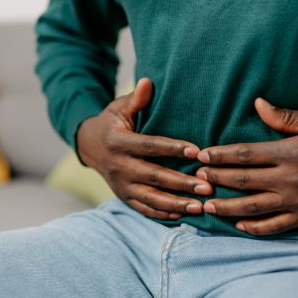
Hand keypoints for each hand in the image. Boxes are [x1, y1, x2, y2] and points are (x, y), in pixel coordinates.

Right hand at [77, 78, 212, 219]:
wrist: (89, 146)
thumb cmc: (112, 122)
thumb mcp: (119, 108)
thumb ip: (136, 99)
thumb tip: (148, 82)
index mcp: (118, 142)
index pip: (150, 146)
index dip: (173, 149)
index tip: (197, 152)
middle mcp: (119, 166)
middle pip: (154, 176)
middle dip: (181, 183)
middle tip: (208, 187)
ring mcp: (121, 185)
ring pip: (151, 198)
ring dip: (176, 204)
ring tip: (200, 207)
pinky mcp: (123, 197)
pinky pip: (144, 209)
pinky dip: (162, 214)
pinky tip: (183, 215)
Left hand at [195, 97, 297, 234]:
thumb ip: (285, 116)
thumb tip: (257, 104)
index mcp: (292, 151)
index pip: (246, 154)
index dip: (220, 155)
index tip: (202, 155)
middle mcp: (292, 178)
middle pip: (244, 181)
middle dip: (217, 180)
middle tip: (197, 179)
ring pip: (253, 208)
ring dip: (227, 208)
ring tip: (207, 207)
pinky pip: (276, 226)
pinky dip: (255, 228)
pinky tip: (239, 225)